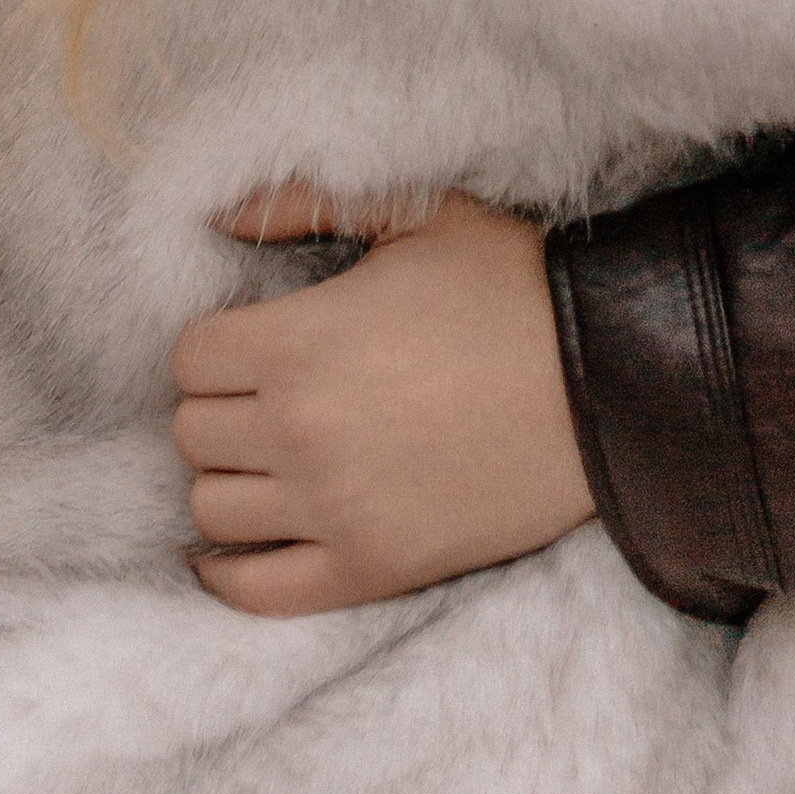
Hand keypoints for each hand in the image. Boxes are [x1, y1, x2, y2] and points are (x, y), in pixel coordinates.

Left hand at [170, 188, 595, 617]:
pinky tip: (235, 549)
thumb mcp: (417, 216)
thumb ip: (306, 202)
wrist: (605, 380)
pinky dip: (230, 573)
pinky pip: (256, 590)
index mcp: (300, 343)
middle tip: (268, 392)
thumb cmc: (509, 286)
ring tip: (274, 453)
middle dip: (222, 407)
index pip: (189, 359)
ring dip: (233, 477)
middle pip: (193, 433)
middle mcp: (300, 432)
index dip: (217, 343)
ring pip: (213, 508)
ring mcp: (332, 509)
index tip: (254, 339)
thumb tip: (216, 214)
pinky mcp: (368, 567)